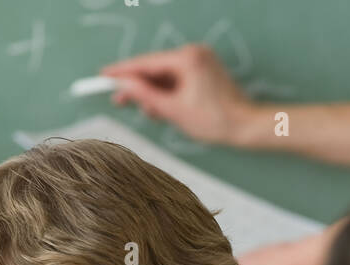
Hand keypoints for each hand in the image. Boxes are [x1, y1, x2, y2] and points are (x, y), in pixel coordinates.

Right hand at [102, 45, 254, 144]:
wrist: (246, 126)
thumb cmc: (215, 121)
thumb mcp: (173, 111)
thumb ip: (146, 96)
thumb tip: (124, 86)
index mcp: (187, 58)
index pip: (146, 63)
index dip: (122, 71)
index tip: (103, 76)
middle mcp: (194, 53)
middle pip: (154, 68)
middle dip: (138, 87)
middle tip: (117, 100)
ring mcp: (200, 61)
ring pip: (165, 75)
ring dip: (153, 93)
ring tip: (148, 112)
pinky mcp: (203, 71)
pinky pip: (176, 79)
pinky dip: (166, 93)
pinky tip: (160, 108)